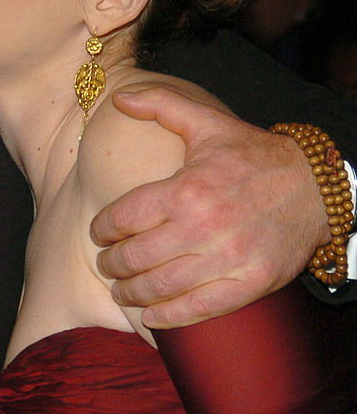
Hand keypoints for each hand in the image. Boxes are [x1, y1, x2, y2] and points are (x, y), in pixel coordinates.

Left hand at [89, 85, 326, 328]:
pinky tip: (151, 316)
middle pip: (138, 255)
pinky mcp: (251, 283)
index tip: (97, 233)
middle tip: (106, 264)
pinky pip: (202, 308)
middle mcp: (204, 226)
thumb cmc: (253, 153)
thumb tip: (119, 96)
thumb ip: (160, 103)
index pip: (126, 216)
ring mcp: (229, 258)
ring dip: (133, 293)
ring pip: (164, 285)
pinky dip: (171, 317)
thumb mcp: (206, 121)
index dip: (104, 228)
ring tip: (120, 291)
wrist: (315, 185)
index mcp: (186, 189)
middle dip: (113, 263)